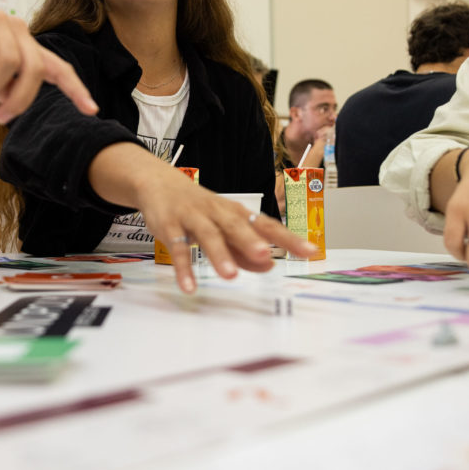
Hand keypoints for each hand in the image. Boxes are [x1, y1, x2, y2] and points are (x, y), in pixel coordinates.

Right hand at [0, 0, 97, 122]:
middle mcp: (18, 30)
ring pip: (6, 61)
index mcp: (23, 47)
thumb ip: (1, 87)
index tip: (92, 110)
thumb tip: (14, 101)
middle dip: (20, 99)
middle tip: (0, 117)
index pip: (57, 68)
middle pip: (34, 69)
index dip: (76, 89)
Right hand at [137, 170, 316, 293]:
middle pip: (236, 225)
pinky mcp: (170, 226)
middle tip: (264, 255)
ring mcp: (193, 217)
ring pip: (208, 234)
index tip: (310, 251)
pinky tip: (189, 286)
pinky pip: (177, 248)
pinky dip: (183, 267)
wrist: (158, 183)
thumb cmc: (199, 209)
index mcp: (236, 213)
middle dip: (249, 240)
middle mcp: (217, 212)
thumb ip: (244, 250)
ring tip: (230, 275)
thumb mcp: (224, 228)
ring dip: (219, 254)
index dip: (288, 238)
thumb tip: (269, 267)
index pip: (267, 225)